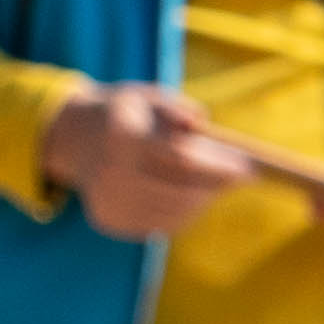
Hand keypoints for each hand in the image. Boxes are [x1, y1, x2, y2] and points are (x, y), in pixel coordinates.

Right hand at [41, 83, 254, 242]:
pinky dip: (182, 214)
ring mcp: (106, 201)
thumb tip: (200, 123)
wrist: (78, 138)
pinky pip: (157, 225)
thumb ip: (177, 109)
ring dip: (203, 200)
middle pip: (180, 191)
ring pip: (172, 213)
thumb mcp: (150, 98)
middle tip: (239, 176)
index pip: (181, 158)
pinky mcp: (107, 220)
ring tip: (216, 184)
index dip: (218, 166)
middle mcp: (109, 173)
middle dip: (216, 186)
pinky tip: (191, 195)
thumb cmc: (129, 114)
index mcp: (122, 137)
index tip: (246, 166)